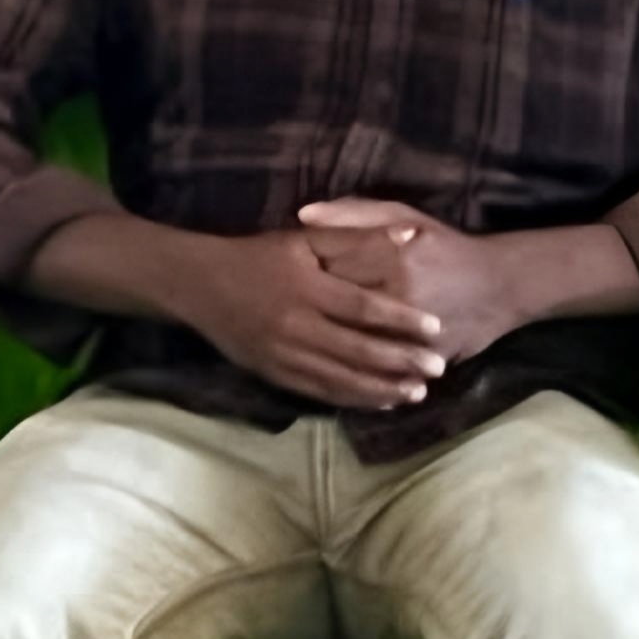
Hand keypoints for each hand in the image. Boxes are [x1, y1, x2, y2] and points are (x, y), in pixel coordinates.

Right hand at [164, 229, 451, 410]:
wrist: (200, 285)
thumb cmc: (257, 256)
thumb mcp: (303, 237)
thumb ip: (354, 236)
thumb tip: (407, 235)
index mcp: (306, 287)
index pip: (362, 307)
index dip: (400, 319)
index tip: (434, 328)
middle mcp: (296, 325)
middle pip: (357, 349)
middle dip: (401, 361)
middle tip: (438, 369)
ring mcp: (284, 355)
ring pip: (341, 378)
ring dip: (382, 387)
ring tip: (418, 393)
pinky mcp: (274, 374)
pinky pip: (320, 392)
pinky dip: (353, 399)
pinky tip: (380, 402)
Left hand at [295, 200, 538, 364]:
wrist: (499, 285)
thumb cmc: (444, 245)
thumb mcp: (402, 215)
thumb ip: (353, 214)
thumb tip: (302, 215)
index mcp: (392, 257)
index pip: (330, 268)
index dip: (300, 275)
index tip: (279, 278)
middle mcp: (402, 295)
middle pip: (338, 312)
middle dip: (307, 315)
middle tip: (279, 318)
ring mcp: (415, 332)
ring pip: (358, 347)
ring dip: (326, 348)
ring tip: (300, 347)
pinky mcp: (427, 358)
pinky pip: (383, 370)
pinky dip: (357, 373)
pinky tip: (330, 370)